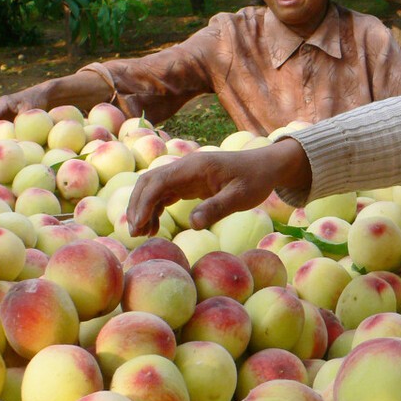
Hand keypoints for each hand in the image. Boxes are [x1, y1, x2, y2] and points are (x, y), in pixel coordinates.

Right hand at [0, 89, 47, 140]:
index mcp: (3, 104)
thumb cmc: (37, 99)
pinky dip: (2, 138)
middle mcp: (1, 110)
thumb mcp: (30, 109)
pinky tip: (3, 148)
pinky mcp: (10, 121)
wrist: (44, 95)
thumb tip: (17, 137)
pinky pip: (4, 131)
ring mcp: (5, 116)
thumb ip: (21, 120)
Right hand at [126, 139, 311, 235]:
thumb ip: (217, 208)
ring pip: (153, 187)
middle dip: (137, 205)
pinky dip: (155, 207)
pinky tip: (154, 225)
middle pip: (149, 182)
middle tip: (134, 233)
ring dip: (143, 207)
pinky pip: (164, 192)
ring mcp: (185, 174)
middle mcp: (185, 167)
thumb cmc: (256, 180)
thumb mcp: (241, 197)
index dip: (144, 202)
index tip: (139, 224)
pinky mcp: (189, 182)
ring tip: (142, 233)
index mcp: (195, 167)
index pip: (158, 181)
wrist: (266, 166)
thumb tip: (193, 224)